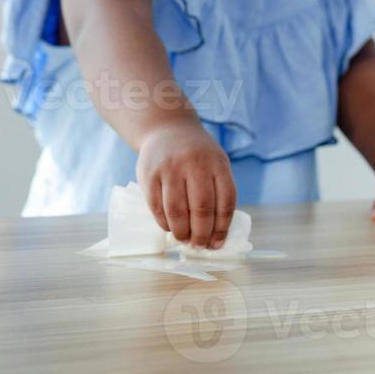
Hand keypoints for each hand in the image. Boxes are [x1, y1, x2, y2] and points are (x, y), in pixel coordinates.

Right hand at [136, 120, 235, 247]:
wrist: (167, 128)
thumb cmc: (196, 154)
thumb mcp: (216, 163)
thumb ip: (219, 192)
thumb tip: (216, 235)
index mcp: (217, 163)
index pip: (225, 202)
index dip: (222, 228)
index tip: (216, 244)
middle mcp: (194, 164)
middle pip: (201, 209)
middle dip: (201, 235)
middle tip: (199, 245)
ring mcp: (170, 168)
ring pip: (177, 211)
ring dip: (181, 232)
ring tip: (184, 239)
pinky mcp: (149, 174)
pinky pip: (156, 206)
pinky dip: (163, 223)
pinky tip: (169, 227)